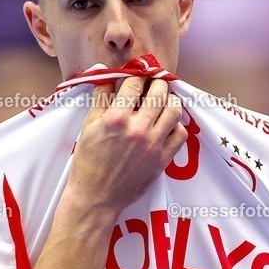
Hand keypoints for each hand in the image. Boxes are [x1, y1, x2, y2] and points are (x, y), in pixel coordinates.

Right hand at [63, 77, 186, 221]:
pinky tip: (165, 125)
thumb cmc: (87, 161)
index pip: (135, 82)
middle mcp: (138, 129)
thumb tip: (103, 71)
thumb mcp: (88, 125)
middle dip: (156, 82)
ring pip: (174, 110)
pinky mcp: (163, 160)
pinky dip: (175, 125)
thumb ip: (99, 96)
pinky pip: (180, 134)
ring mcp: (153, 145)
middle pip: (160, 92)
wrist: (96, 197)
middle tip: (151, 84)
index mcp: (116, 118)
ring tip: (161, 102)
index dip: (137, 73)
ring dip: (169, 101)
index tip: (137, 72)